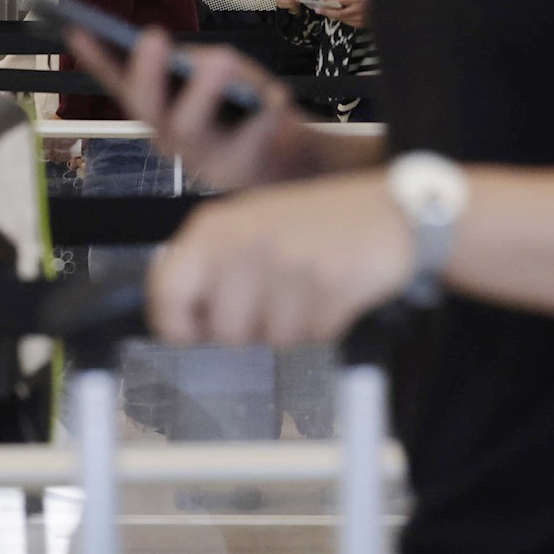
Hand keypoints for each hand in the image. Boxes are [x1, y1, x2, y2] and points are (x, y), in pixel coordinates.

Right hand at [71, 30, 298, 192]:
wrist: (285, 160)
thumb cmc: (245, 111)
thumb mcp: (222, 77)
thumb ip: (204, 67)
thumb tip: (204, 65)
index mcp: (159, 110)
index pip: (119, 82)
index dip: (95, 59)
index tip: (76, 28)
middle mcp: (170, 135)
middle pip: (147, 108)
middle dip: (147, 73)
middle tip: (152, 37)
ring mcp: (201, 156)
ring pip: (189, 127)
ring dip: (203, 90)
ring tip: (222, 59)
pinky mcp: (239, 168)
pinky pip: (246, 141)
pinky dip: (262, 117)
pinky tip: (275, 97)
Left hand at [148, 171, 411, 346]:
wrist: (386, 212)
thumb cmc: (313, 224)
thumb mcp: (248, 228)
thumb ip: (211, 270)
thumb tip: (182, 327)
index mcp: (214, 229)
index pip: (167, 293)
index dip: (178, 326)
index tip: (194, 336)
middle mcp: (244, 244)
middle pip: (224, 333)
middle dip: (249, 331)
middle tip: (273, 303)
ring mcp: (287, 265)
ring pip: (270, 341)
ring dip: (290, 329)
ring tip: (306, 292)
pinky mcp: (327, 287)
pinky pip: (311, 338)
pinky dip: (322, 327)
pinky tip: (330, 295)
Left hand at [322, 0, 370, 28]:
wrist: (381, 4)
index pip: (338, 1)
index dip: (328, 2)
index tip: (320, 1)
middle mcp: (357, 10)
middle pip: (339, 13)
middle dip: (327, 12)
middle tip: (318, 10)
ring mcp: (359, 18)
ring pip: (342, 19)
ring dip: (333, 16)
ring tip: (326, 12)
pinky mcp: (361, 24)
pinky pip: (348, 23)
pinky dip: (341, 19)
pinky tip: (337, 16)